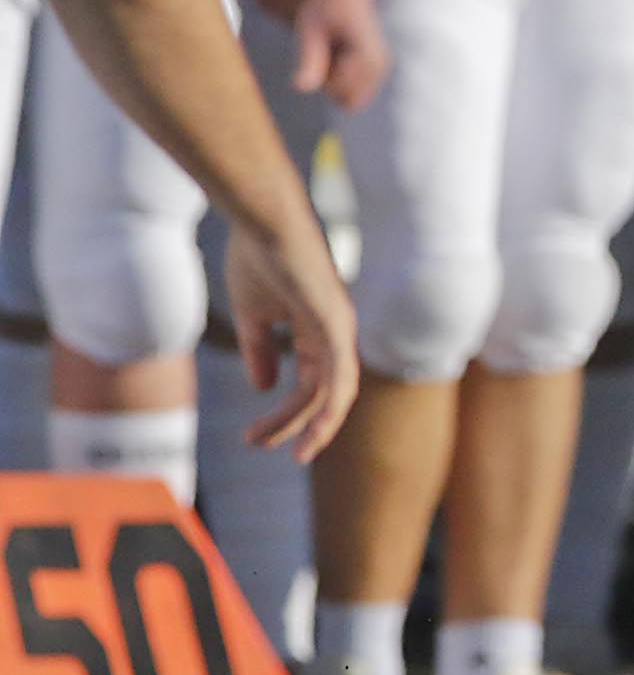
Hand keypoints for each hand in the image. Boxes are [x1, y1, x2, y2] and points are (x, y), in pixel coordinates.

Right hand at [221, 214, 357, 463]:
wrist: (262, 221)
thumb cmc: (257, 257)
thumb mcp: (254, 315)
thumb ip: (259, 350)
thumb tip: (263, 388)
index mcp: (319, 333)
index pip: (309, 386)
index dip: (284, 415)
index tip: (253, 437)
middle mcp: (336, 334)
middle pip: (322, 395)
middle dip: (293, 425)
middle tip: (258, 444)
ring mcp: (340, 329)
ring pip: (336, 393)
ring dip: (315, 426)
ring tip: (296, 453)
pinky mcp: (335, 324)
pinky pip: (340, 375)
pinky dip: (330, 406)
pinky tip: (316, 429)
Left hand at [290, 0, 389, 110]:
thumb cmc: (324, 6)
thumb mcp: (311, 31)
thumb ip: (309, 60)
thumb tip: (301, 89)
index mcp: (370, 59)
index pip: (342, 97)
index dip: (324, 81)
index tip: (324, 51)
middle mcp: (381, 66)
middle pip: (348, 101)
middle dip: (331, 83)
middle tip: (327, 50)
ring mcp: (381, 68)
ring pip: (350, 97)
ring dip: (336, 79)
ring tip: (334, 48)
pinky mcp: (376, 68)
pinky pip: (351, 90)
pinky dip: (341, 76)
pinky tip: (340, 51)